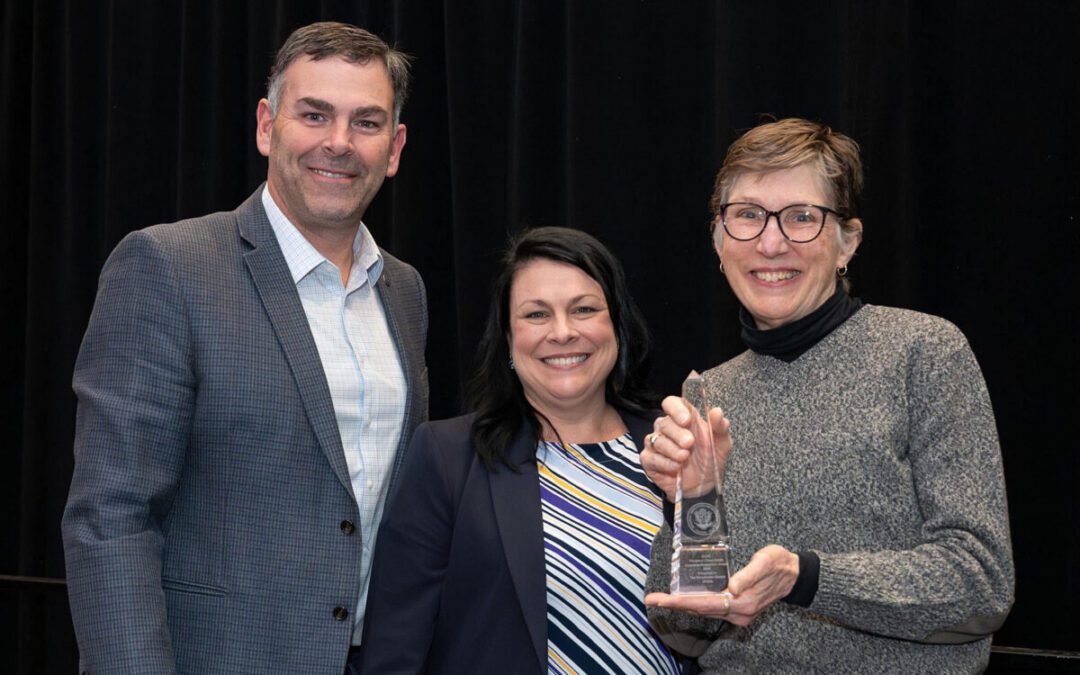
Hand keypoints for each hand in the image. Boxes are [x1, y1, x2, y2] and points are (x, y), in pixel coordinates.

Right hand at [642, 396, 731, 501]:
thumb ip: (720, 427)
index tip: (686, 420)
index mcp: (684, 419)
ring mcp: (656, 443)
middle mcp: (667, 428)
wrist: (703, 487)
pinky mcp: (649, 460)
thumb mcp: (721, 444)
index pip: (671, 403)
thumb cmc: (710, 460)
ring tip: (685, 458)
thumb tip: (716, 411)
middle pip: (664, 423)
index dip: (675, 409)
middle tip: (690, 444)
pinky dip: (664, 463)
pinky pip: (650, 457)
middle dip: (677, 434)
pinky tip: (676, 468)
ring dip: (672, 450)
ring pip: (656, 440)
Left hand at [644, 545, 798, 626]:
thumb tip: (732, 588)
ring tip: (661, 599)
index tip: (659, 600)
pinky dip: (696, 604)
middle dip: (674, 604)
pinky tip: (684, 598)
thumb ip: (748, 575)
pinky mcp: (739, 609)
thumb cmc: (779, 563)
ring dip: (683, 605)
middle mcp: (739, 613)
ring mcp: (739, 613)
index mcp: (743, 603)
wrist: (796, 575)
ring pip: (704, 610)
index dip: (678, 602)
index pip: (703, 604)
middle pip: (700, 609)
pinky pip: (712, 608)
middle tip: (651, 599)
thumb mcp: (765, 562)